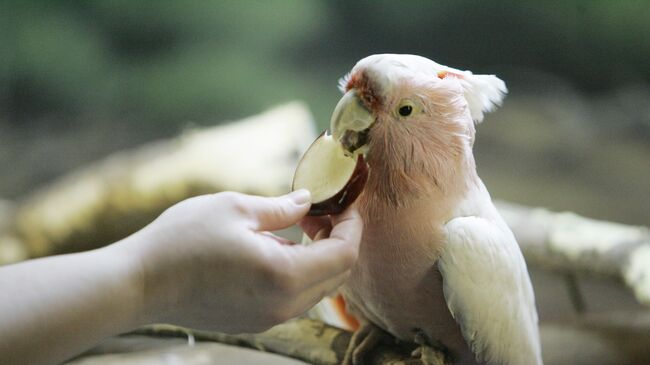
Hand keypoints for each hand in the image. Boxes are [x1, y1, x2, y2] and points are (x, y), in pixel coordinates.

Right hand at [125, 190, 361, 332]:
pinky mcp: (254, 321)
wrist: (138, 284)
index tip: (344, 203)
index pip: (345, 254)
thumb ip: (282, 208)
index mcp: (284, 276)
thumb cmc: (182, 241)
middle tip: (321, 212)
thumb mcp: (236, 208)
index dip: (352, 226)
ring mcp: (268, 318)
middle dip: (340, 240)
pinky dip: (301, 272)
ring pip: (318, 289)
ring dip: (320, 257)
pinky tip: (277, 248)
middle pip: (337, 275)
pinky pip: (295, 298)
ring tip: (299, 227)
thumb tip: (308, 201)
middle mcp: (283, 305)